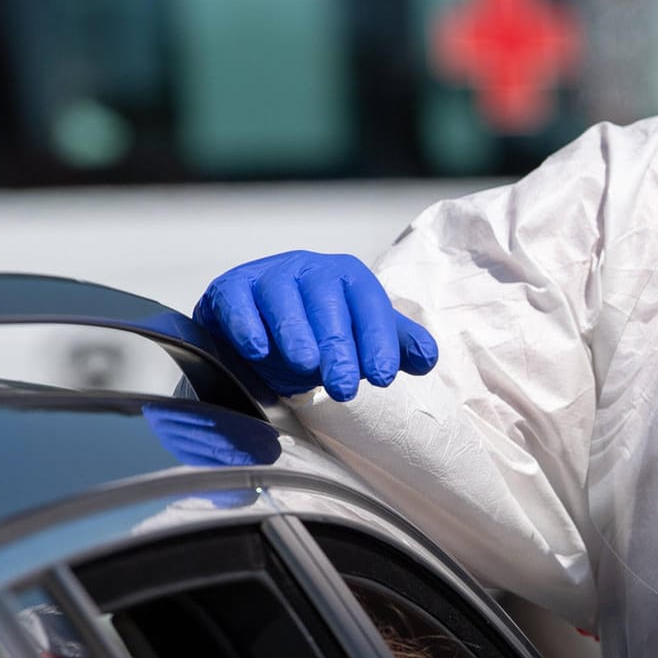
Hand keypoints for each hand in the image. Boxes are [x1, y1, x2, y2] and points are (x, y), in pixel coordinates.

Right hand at [193, 251, 438, 399]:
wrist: (256, 327)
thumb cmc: (315, 333)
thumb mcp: (358, 337)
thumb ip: (394, 344)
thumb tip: (427, 357)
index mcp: (347, 278)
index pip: (368, 304)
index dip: (377, 340)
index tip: (383, 376)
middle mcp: (309, 269)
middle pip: (326, 302)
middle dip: (338, 346)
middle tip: (345, 388)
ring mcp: (267, 275)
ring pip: (282, 298)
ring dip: (295, 332)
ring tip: (306, 366)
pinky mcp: (230, 288)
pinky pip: (237, 302)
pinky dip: (246, 325)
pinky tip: (257, 351)